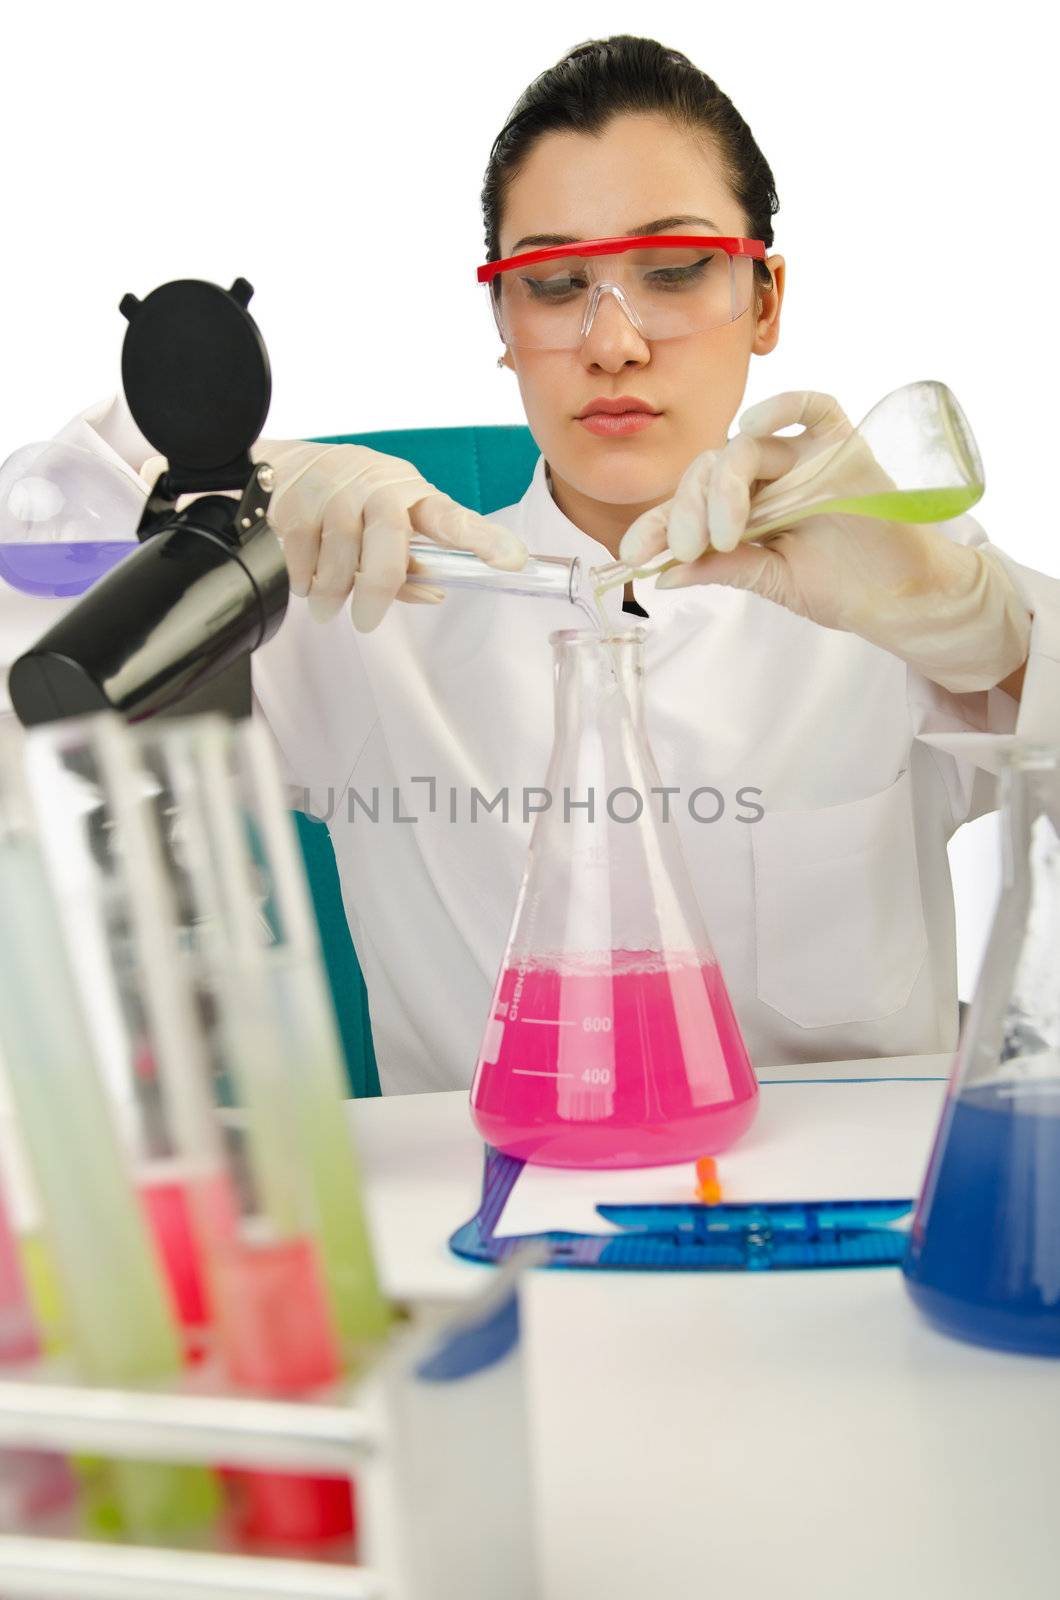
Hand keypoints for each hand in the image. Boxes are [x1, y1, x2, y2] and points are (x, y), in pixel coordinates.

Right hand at [139, 440, 527, 631]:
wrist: (289, 468)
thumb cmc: (355, 504)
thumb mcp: (392, 527)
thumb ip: (414, 565)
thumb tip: (437, 594)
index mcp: (413, 495)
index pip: (451, 518)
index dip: (482, 539)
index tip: (513, 560)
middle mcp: (377, 486)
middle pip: (388, 534)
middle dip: (378, 584)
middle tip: (367, 621)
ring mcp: (334, 490)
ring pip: (339, 549)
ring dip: (332, 589)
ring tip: (327, 605)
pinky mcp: (294, 500)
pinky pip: (301, 551)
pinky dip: (304, 577)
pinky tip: (306, 582)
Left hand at [619, 391, 1029, 693]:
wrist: (903, 596)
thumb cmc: (843, 588)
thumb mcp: (772, 581)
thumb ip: (722, 568)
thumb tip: (663, 573)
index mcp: (743, 509)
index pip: (689, 503)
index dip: (657, 523)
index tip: (633, 554)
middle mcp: (767, 478)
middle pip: (709, 470)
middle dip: (686, 509)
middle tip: (682, 548)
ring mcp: (803, 458)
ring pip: (745, 448)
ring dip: (723, 487)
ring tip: (723, 531)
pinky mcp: (842, 444)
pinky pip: (811, 407)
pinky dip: (782, 406)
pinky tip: (754, 425)